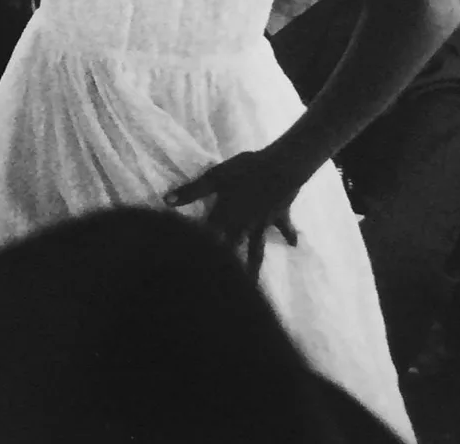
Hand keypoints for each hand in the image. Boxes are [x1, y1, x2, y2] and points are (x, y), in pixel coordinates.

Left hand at [165, 148, 303, 276]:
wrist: (281, 168)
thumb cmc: (245, 170)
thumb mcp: (214, 177)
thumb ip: (191, 191)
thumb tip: (165, 201)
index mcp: (225, 218)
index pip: (207, 239)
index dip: (197, 253)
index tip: (189, 269)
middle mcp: (243, 226)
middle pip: (232, 251)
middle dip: (226, 270)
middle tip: (223, 291)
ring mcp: (262, 224)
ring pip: (256, 250)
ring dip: (253, 267)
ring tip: (253, 286)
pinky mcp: (279, 217)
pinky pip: (284, 229)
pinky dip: (289, 236)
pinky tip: (295, 246)